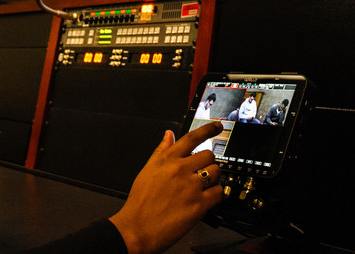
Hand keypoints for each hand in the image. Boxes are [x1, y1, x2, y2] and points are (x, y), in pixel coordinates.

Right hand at [109, 122, 223, 253]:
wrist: (136, 228)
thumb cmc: (140, 202)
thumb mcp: (147, 170)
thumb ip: (160, 151)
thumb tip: (168, 135)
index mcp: (167, 160)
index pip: (191, 138)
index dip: (208, 129)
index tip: (217, 126)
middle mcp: (180, 170)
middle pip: (208, 155)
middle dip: (208, 163)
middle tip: (201, 172)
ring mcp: (190, 187)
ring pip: (216, 172)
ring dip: (213, 179)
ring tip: (203, 187)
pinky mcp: (199, 205)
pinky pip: (219, 193)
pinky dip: (216, 196)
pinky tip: (206, 200)